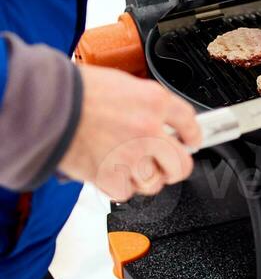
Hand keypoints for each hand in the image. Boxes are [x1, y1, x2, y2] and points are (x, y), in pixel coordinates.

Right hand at [59, 65, 200, 200]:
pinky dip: (119, 186)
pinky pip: (127, 192)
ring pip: (154, 183)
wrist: (48, 106)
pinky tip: (110, 171)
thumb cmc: (77, 92)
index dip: (193, 135)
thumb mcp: (122, 85)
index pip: (189, 122)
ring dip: (145, 178)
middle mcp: (149, 130)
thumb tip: (156, 119)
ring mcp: (132, 156)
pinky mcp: (111, 177)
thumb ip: (144, 105)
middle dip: (176, 166)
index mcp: (154, 102)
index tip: (192, 141)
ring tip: (131, 167)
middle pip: (181, 164)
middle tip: (168, 164)